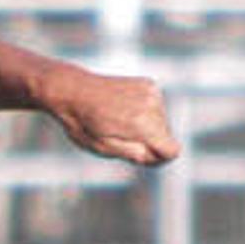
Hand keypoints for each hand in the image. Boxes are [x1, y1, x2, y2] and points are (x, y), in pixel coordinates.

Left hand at [45, 69, 177, 167]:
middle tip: (120, 137)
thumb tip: (160, 156)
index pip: (172, 151)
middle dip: (150, 142)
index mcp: (142, 123)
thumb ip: (137, 155)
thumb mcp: (106, 149)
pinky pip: (156, 109)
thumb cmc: (84, 124)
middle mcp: (151, 104)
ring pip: (162, 123)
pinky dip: (144, 113)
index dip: (158, 159)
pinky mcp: (149, 84)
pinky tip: (123, 109)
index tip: (138, 157)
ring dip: (146, 127)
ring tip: (119, 121)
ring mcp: (151, 91)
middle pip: (166, 137)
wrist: (71, 90)